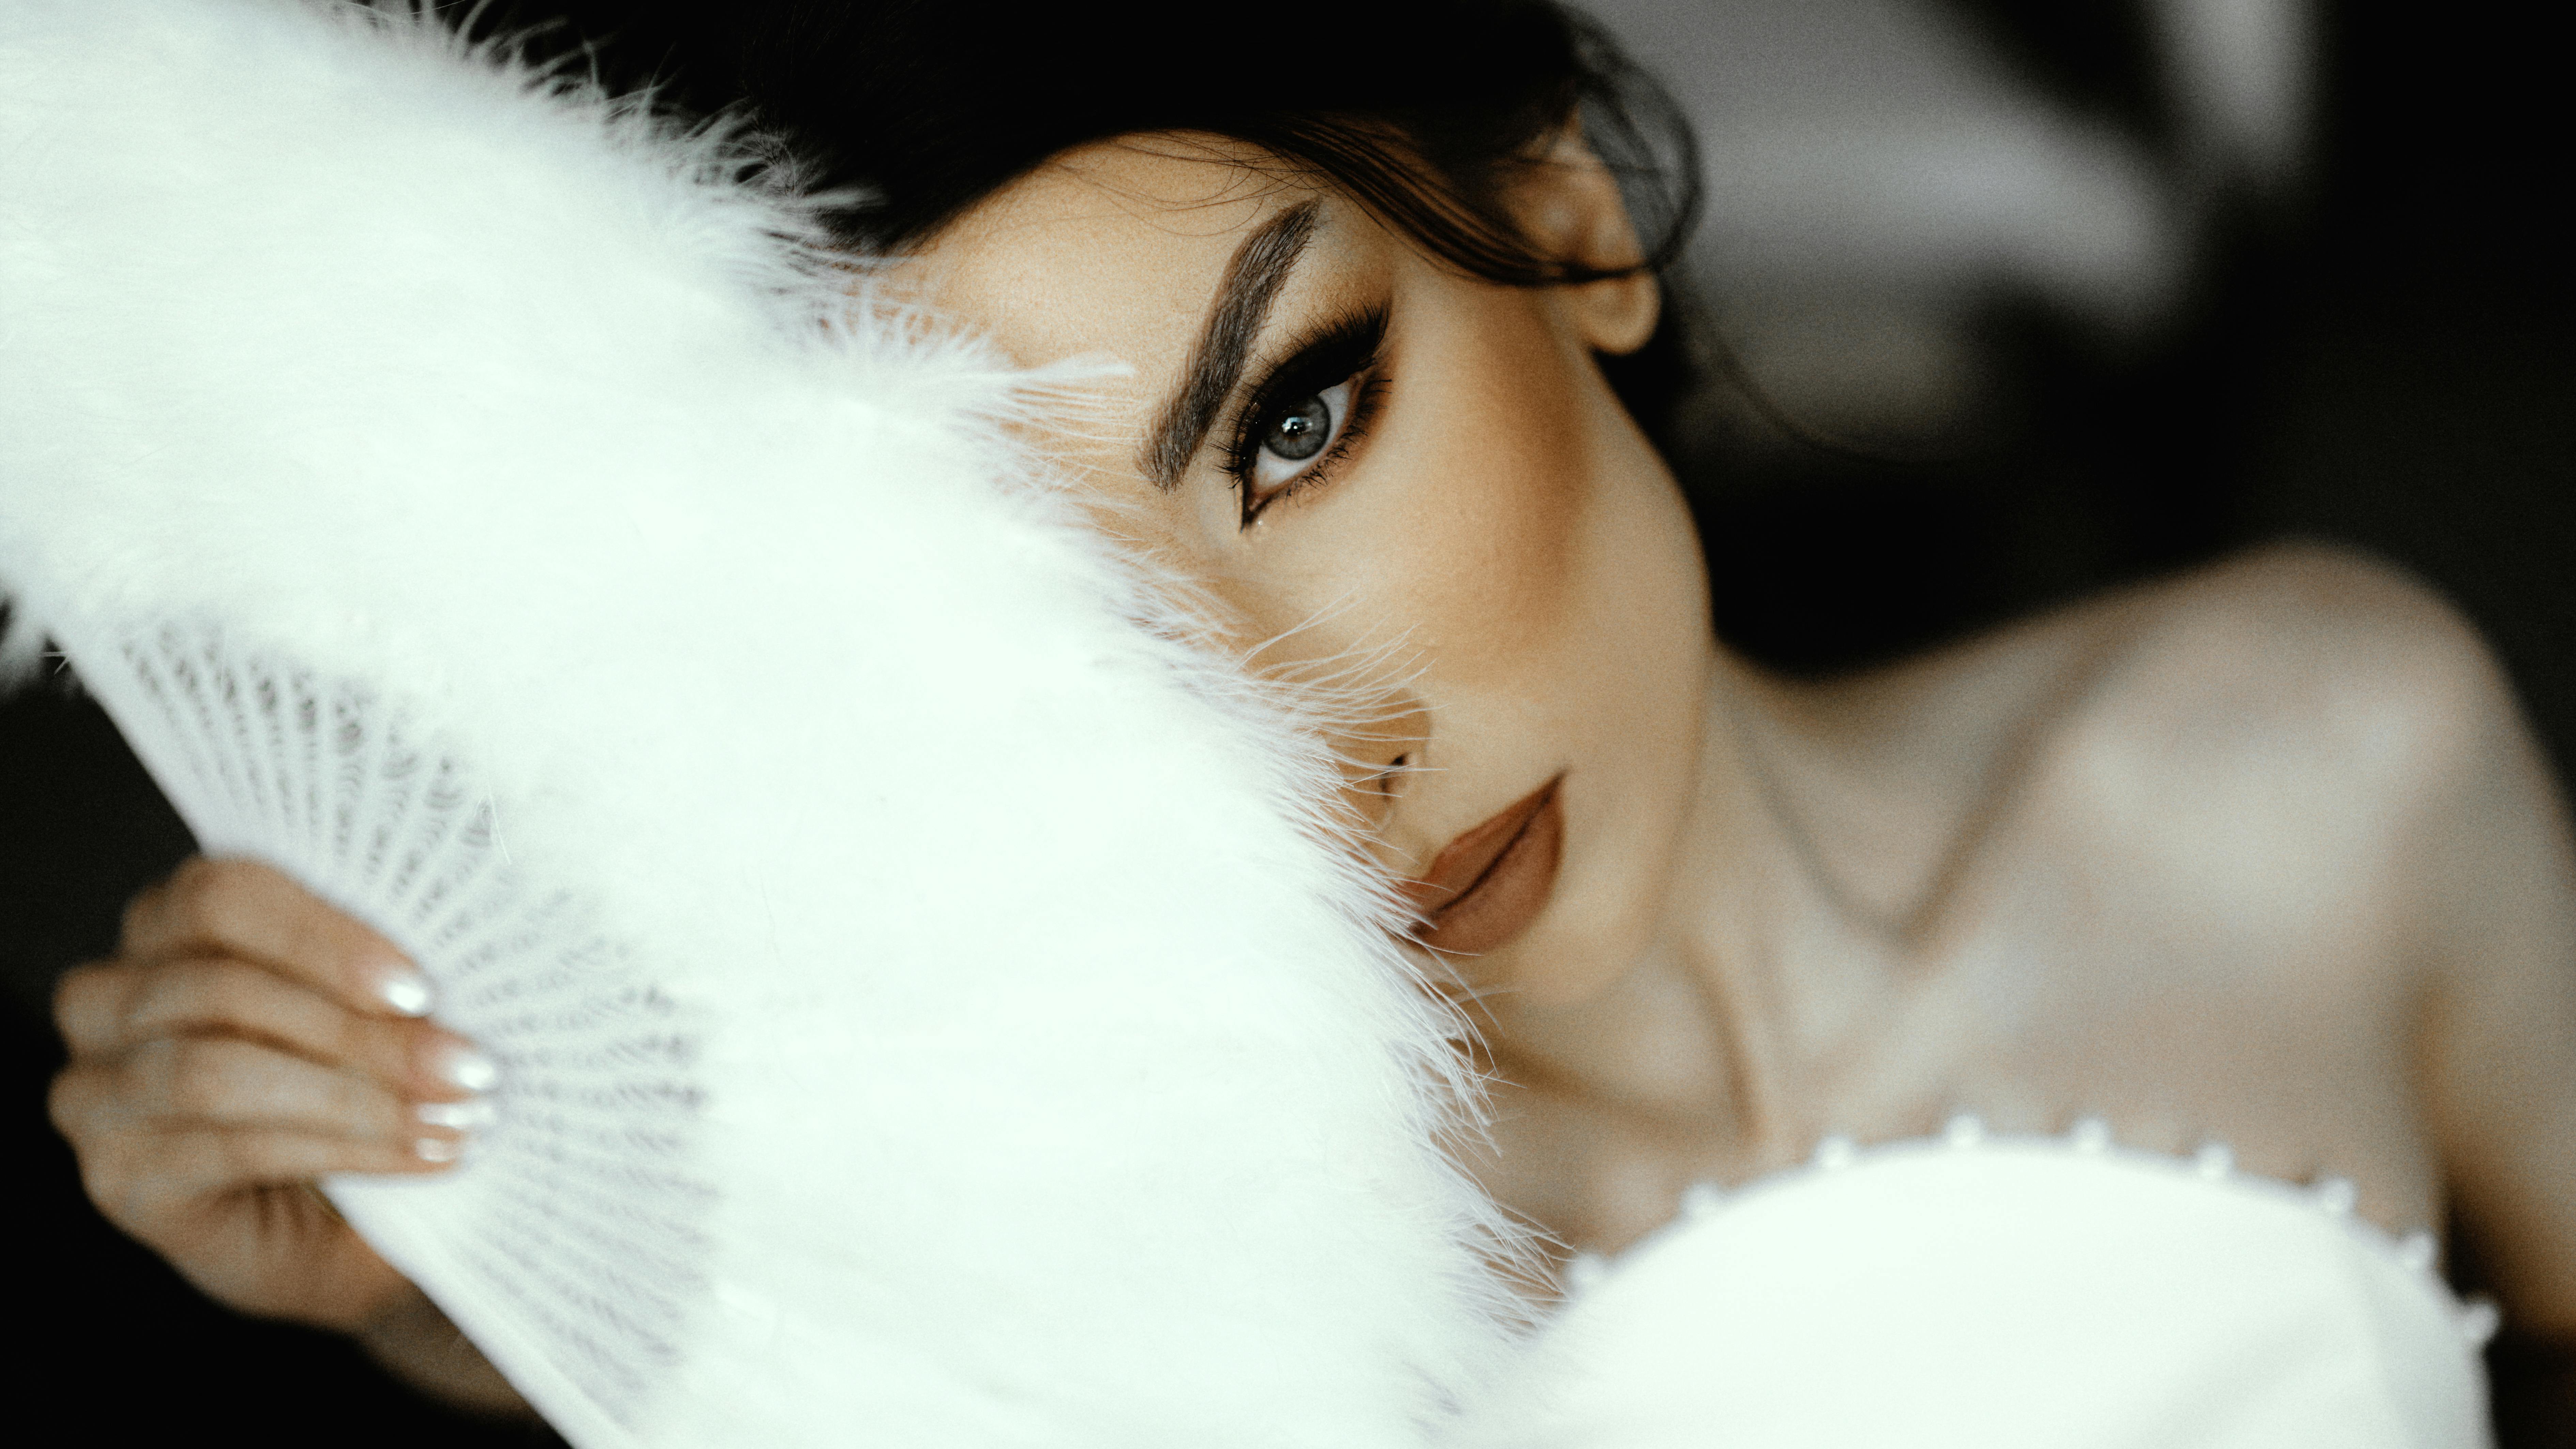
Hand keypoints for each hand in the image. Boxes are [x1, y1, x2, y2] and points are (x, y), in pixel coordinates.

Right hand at [49, 856, 495, 1331]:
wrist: (332, 1220)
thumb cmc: (351, 1086)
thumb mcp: (365, 1014)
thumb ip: (377, 978)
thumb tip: (461, 961)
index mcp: (166, 925)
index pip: (222, 896)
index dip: (321, 938)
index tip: (421, 986)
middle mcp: (107, 1000)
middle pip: (223, 988)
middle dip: (360, 1031)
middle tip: (466, 1064)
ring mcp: (96, 1092)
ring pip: (218, 1074)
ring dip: (355, 1096)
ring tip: (452, 1113)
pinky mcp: (117, 1174)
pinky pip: (233, 1148)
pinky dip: (345, 1150)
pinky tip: (422, 1153)